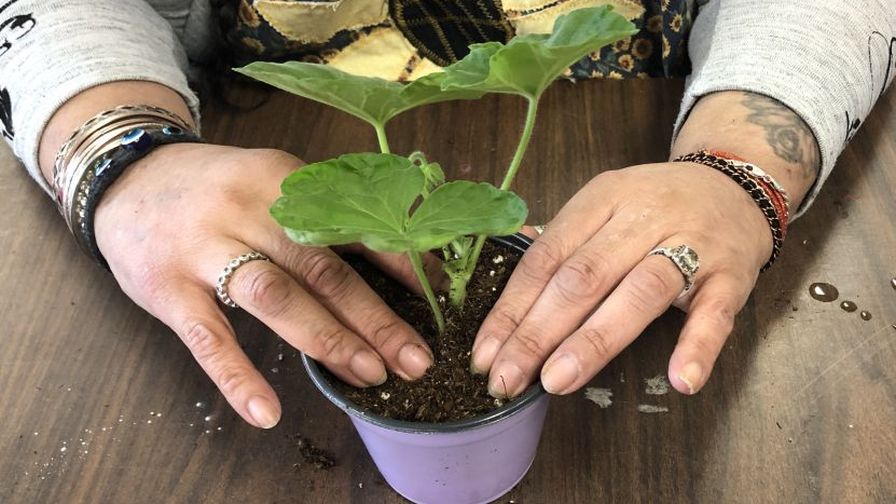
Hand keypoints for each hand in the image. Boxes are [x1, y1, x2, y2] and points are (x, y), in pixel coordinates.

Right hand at [94, 144, 435, 427]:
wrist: (129, 176)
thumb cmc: (219, 189)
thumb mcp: (274, 181)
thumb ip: (326, 216)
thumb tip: (397, 257)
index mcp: (284, 180)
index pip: (354, 227)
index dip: (399, 266)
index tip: (436, 302)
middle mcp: (248, 210)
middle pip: (322, 267)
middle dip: (376, 317)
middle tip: (415, 359)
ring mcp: (205, 249)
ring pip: (275, 296)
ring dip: (327, 339)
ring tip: (369, 375)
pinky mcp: (168, 288)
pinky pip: (207, 338)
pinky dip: (237, 376)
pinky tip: (266, 410)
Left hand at [470, 161, 772, 396]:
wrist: (737, 183)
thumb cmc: (658, 204)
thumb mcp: (605, 203)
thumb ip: (562, 239)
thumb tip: (509, 279)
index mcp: (601, 198)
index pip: (546, 258)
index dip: (512, 308)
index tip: (484, 354)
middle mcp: (642, 216)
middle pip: (582, 278)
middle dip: (537, 333)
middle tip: (506, 379)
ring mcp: (691, 243)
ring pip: (638, 292)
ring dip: (594, 340)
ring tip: (557, 382)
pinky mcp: (732, 273)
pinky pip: (715, 312)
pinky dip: (698, 345)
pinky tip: (680, 379)